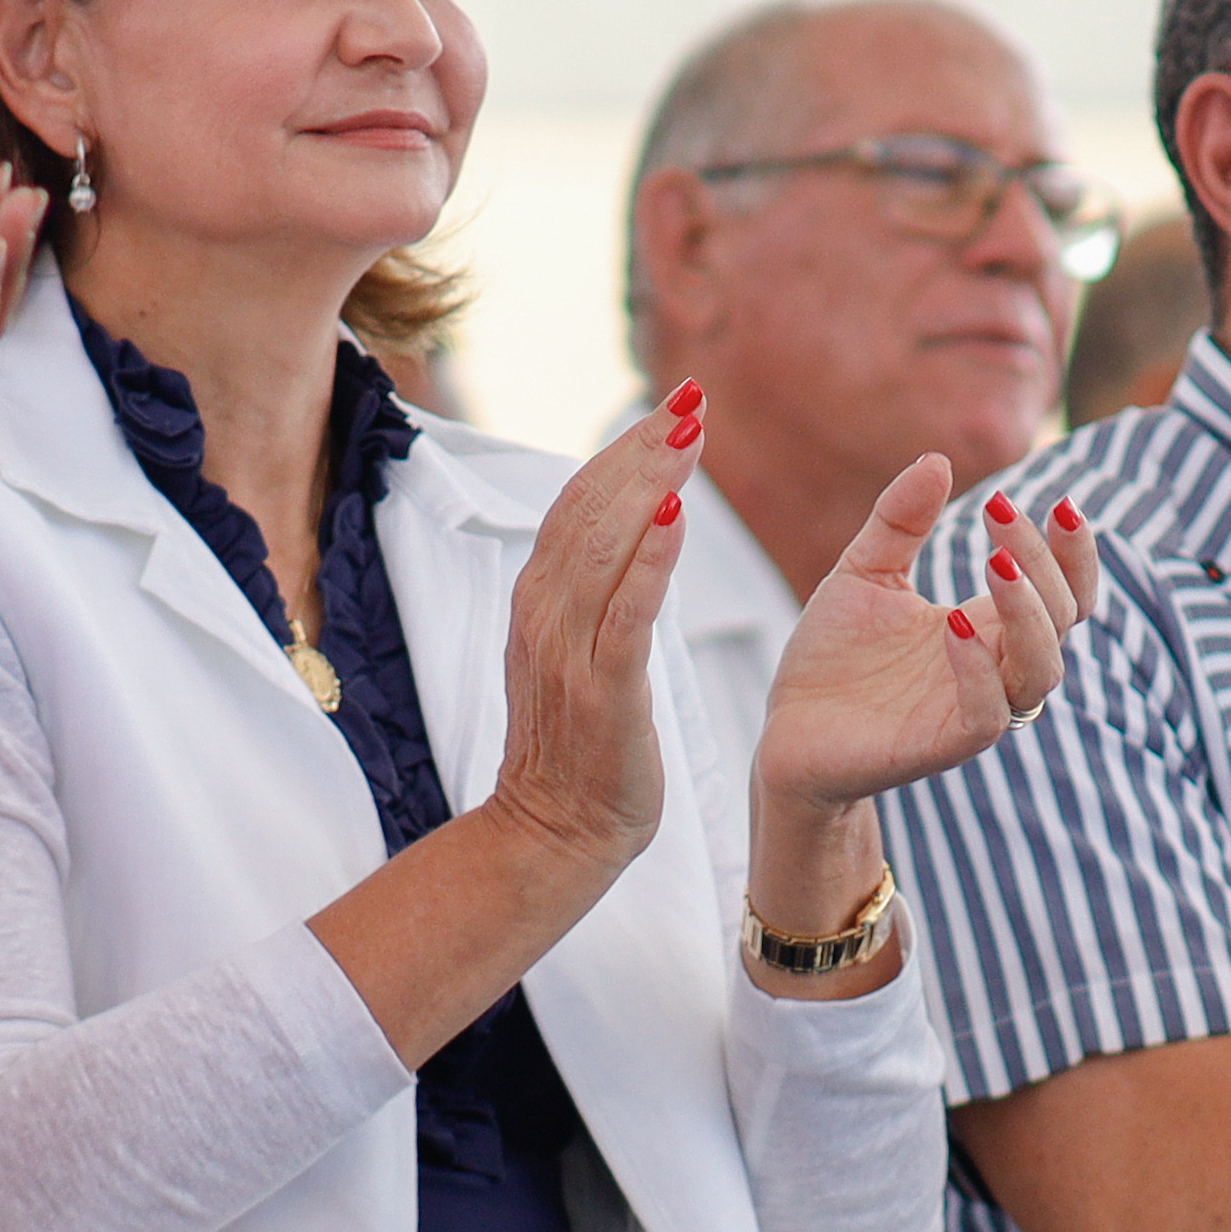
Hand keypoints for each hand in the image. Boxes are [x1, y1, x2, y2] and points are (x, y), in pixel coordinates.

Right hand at [476, 380, 708, 884]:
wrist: (553, 833)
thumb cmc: (578, 746)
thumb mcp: (576, 648)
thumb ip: (592, 588)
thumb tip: (629, 524)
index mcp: (540, 597)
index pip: (577, 500)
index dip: (622, 448)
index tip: (671, 406)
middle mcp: (544, 611)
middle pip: (590, 507)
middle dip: (641, 447)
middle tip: (691, 398)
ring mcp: (568, 651)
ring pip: (604, 546)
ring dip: (649, 483)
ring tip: (690, 435)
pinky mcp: (602, 692)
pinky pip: (625, 615)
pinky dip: (649, 562)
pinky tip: (677, 517)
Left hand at [750, 465, 1101, 820]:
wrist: (787, 730)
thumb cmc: (834, 657)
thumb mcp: (865, 571)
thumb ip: (900, 520)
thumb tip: (937, 459)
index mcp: (988, 626)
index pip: (1063, 591)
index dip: (1073, 551)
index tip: (1058, 501)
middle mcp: (994, 667)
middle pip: (1062, 620)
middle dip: (1045, 563)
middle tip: (1001, 513)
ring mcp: (972, 708)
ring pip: (1042, 671)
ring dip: (1029, 613)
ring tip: (997, 563)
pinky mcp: (942, 745)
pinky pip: (988, 714)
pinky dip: (981, 670)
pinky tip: (957, 626)